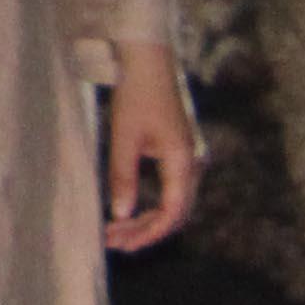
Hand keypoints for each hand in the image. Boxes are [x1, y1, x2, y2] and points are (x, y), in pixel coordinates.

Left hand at [101, 70, 199, 253]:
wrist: (148, 60)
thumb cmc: (136, 93)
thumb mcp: (123, 136)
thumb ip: (122, 176)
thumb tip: (119, 215)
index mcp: (183, 160)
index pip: (172, 211)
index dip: (150, 233)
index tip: (124, 245)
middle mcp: (192, 163)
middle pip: (175, 213)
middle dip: (145, 231)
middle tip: (112, 242)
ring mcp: (188, 159)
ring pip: (173, 204)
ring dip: (147, 220)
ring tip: (115, 232)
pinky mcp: (179, 154)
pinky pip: (170, 191)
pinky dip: (151, 205)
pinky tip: (129, 212)